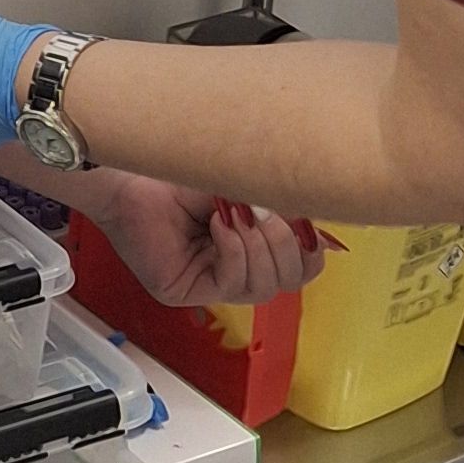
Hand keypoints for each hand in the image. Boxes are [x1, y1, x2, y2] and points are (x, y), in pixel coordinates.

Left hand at [82, 174, 325, 310]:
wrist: (131, 169)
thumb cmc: (182, 172)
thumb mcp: (246, 187)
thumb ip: (285, 209)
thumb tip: (332, 234)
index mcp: (252, 248)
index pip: (301, 269)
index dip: (311, 250)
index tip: (307, 220)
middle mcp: (233, 270)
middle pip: (288, 282)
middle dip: (287, 245)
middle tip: (270, 212)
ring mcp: (208, 285)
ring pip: (263, 287)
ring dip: (259, 245)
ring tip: (239, 213)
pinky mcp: (185, 292)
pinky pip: (232, 284)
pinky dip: (234, 249)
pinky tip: (220, 224)